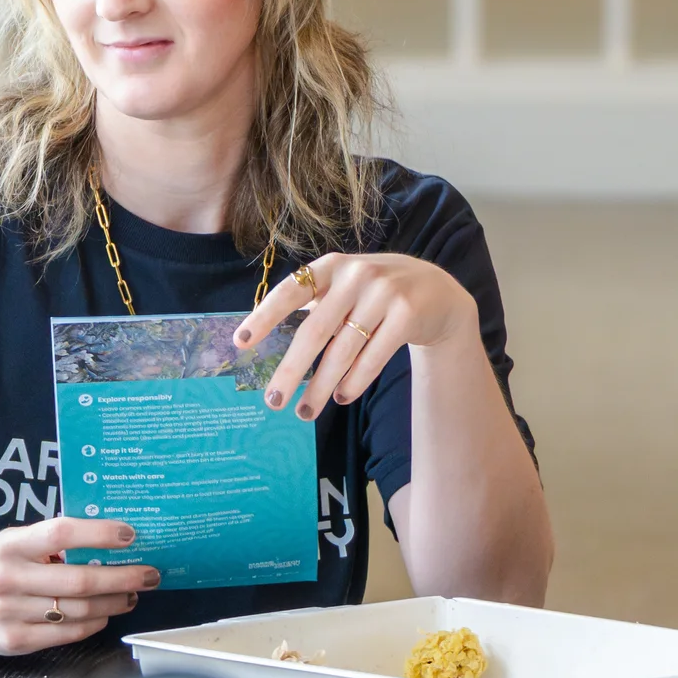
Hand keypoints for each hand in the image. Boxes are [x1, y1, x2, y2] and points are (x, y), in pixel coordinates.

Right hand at [0, 516, 159, 656]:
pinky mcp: (15, 642)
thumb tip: (111, 538)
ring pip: (77, 610)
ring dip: (113, 603)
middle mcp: (8, 578)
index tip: (130, 535)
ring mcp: (10, 613)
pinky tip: (105, 614)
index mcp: (11, 545)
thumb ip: (52, 541)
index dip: (99, 533)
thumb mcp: (16, 542)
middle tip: (150, 574)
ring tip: (131, 595)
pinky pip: (67, 633)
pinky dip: (93, 623)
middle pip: (79, 580)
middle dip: (122, 577)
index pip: (61, 534)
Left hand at [236, 253, 479, 421]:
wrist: (436, 292)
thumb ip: (316, 305)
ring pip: (344, 351)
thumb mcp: (346, 287)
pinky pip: (372, 358)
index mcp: (331, 267)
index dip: (264, 316)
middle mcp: (356, 275)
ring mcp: (384, 293)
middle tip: (273, 400)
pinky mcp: (407, 315)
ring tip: (306, 411)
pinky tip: (341, 397)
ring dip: (322, 386)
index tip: (240, 342)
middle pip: (315, 331)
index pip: (290, 291)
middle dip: (291, 370)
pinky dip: (354, 382)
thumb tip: (272, 344)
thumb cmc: (376, 294)